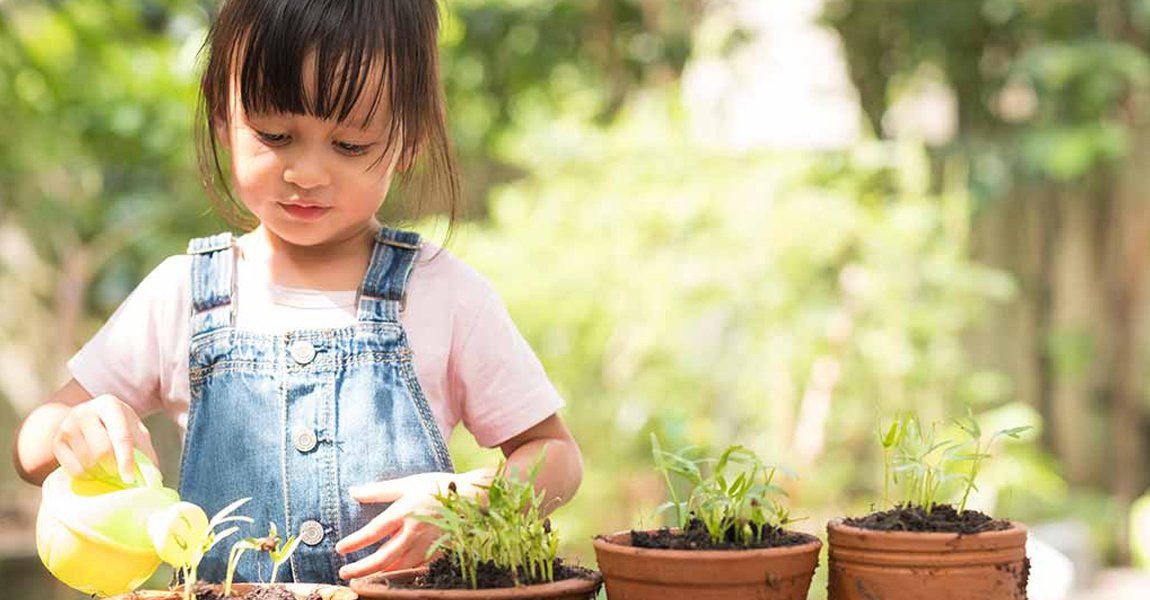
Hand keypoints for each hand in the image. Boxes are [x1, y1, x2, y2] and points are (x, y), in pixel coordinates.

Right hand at [53, 394, 156, 482]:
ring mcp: (67, 426)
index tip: (130, 479)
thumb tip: (154, 475)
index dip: (126, 460)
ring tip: (107, 468)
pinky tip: (93, 469)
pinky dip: (86, 475)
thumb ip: (145, 449)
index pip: (120, 437)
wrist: (89, 415)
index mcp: (109, 405)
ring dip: (100, 472)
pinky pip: (73, 469)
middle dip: (113, 467)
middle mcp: (85, 412)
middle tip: (119, 471)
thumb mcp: (135, 429)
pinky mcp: (57, 441)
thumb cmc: (117, 424)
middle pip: (102, 451)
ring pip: (87, 461)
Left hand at [335, 472, 466, 579]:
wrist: (473, 498)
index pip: (374, 531)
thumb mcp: (408, 483)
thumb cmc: (439, 487)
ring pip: (399, 567)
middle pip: (384, 557)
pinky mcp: (436, 553)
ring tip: (363, 578)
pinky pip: (415, 569)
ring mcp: (426, 545)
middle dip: (362, 568)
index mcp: (404, 512)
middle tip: (345, 573)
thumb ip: (379, 490)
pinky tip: (390, 576)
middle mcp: (414, 532)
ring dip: (379, 575)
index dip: (356, 542)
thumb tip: (353, 491)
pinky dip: (400, 574)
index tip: (340, 549)